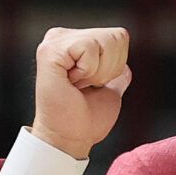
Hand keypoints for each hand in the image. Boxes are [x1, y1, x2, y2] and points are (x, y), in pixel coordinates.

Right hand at [31, 26, 131, 160]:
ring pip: (104, 40)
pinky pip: (89, 47)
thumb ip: (116, 77)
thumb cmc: (85, 121)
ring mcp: (54, 41)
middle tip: (85, 87)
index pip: (118, 36)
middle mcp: (62, 37)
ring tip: (77, 85)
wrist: (68, 138)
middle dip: (109, 68)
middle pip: (115, 36)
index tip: (94, 85)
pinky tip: (71, 82)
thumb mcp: (109, 93)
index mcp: (75, 43)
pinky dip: (88, 71)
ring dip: (98, 72)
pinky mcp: (50, 51)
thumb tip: (125, 70)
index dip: (117, 66)